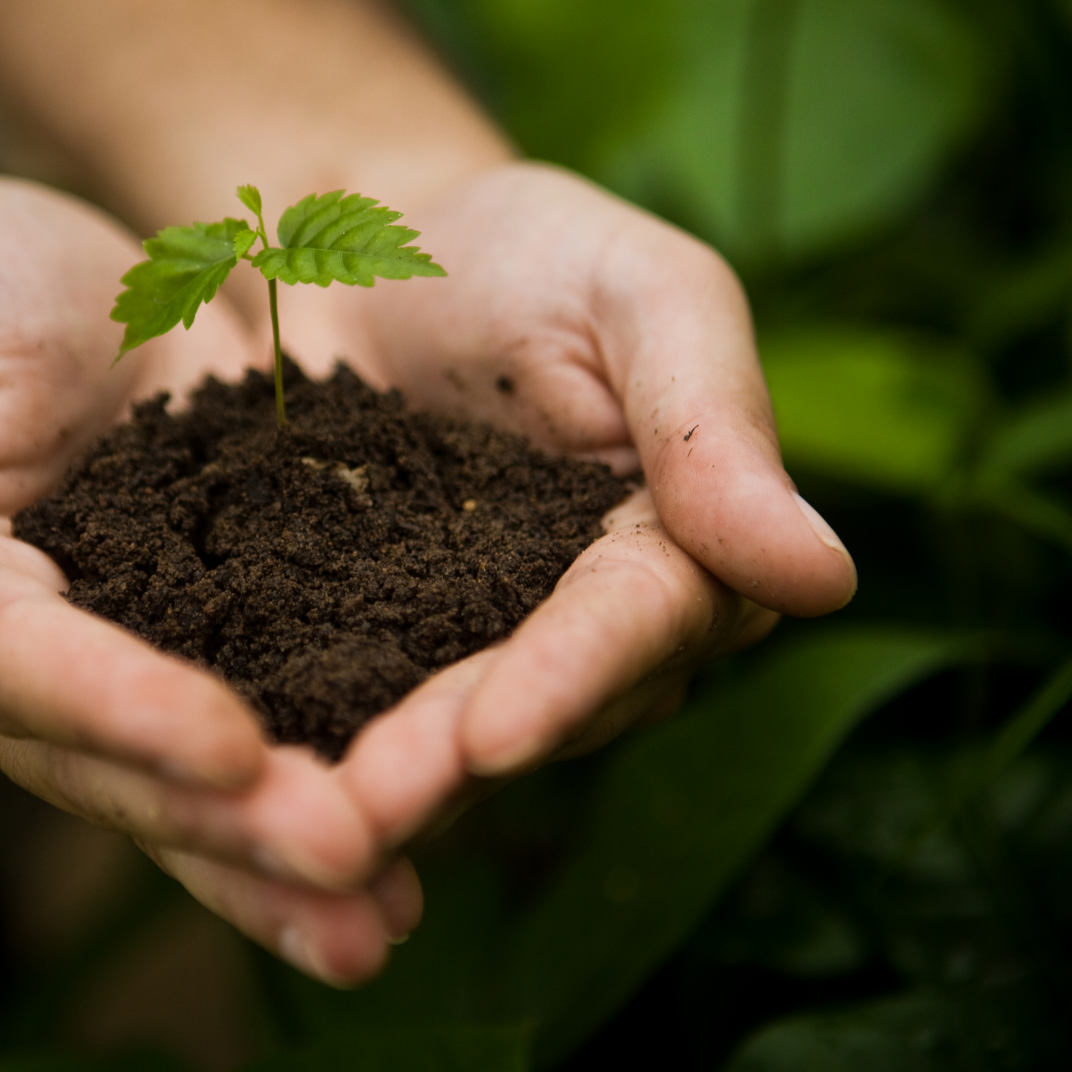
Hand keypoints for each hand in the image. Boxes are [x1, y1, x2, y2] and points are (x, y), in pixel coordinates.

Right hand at [0, 175, 417, 983]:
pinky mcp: (215, 638)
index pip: (25, 674)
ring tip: (386, 916)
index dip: (121, 713)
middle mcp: (27, 676)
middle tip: (350, 866)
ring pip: (200, 781)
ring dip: (287, 854)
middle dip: (233, 824)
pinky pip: (273, 719)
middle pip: (122, 765)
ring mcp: (127, 667)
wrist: (43, 281)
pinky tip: (418, 835)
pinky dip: (336, 776)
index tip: (230, 752)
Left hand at [266, 161, 857, 850]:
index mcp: (679, 543)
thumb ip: (715, 425)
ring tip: (300, 831)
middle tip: (360, 816)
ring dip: (378, 786)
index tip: (498, 733)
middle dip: (451, 763)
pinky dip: (309, 745)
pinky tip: (247, 797)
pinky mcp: (377, 641)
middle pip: (537, 704)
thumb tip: (825, 580)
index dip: (569, 680)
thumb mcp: (637, 294)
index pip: (636, 622)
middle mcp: (590, 623)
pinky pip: (350, 701)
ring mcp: (477, 642)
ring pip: (444, 733)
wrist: (365, 241)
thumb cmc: (524, 248)